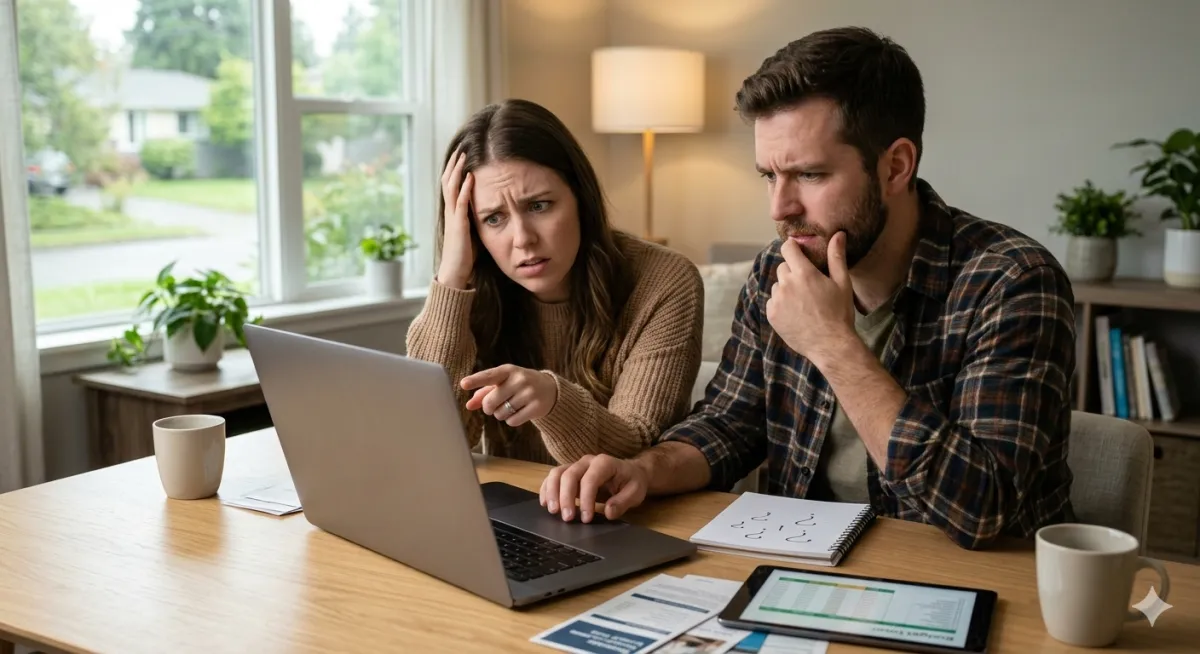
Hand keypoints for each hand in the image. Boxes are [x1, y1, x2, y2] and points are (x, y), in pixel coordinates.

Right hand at [436, 148, 474, 288]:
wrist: (455, 272)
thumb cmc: (464, 254)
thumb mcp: (470, 231)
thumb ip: (473, 218)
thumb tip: (485, 208)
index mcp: (452, 212)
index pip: (450, 185)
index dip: (454, 170)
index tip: (461, 156)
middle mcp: (450, 212)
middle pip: (447, 181)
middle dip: (454, 164)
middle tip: (460, 149)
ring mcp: (453, 217)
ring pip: (451, 188)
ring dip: (457, 171)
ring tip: (463, 156)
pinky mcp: (459, 225)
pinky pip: (460, 203)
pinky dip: (464, 189)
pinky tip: (470, 177)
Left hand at [461, 365, 557, 426]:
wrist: (550, 389)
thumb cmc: (519, 385)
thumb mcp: (504, 383)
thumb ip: (485, 392)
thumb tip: (469, 405)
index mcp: (508, 370)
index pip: (489, 376)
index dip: (475, 380)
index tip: (463, 384)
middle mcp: (519, 380)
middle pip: (491, 401)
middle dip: (488, 408)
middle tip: (493, 406)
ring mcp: (529, 393)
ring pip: (501, 413)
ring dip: (501, 414)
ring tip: (510, 406)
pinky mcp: (537, 407)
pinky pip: (512, 421)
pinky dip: (511, 420)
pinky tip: (519, 412)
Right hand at [539, 454, 648, 521]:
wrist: (630, 472)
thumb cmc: (632, 482)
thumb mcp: (635, 493)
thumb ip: (623, 502)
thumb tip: (608, 512)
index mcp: (605, 463)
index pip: (590, 479)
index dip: (586, 499)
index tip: (586, 518)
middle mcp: (587, 461)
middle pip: (569, 475)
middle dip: (566, 497)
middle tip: (567, 518)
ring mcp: (576, 465)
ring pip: (557, 473)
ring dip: (552, 492)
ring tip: (553, 511)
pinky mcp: (569, 472)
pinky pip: (553, 477)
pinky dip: (547, 489)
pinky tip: (545, 503)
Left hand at [766, 231, 855, 366]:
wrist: (830, 345)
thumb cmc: (840, 313)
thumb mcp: (842, 283)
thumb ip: (836, 257)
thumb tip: (838, 234)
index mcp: (804, 273)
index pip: (787, 248)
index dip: (792, 248)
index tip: (797, 251)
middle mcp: (786, 284)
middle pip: (783, 267)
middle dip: (793, 272)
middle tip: (808, 286)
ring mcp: (777, 300)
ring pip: (777, 286)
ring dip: (786, 289)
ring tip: (804, 303)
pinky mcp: (772, 315)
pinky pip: (773, 302)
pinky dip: (781, 305)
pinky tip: (796, 313)